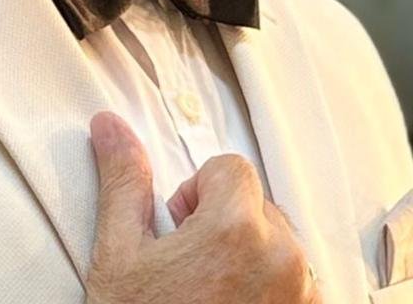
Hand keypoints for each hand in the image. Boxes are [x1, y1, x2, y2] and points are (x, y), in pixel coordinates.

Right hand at [86, 112, 321, 303]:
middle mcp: (282, 259)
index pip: (230, 168)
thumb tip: (110, 126)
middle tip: (187, 263)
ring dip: (249, 257)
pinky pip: (298, 287)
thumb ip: (123, 180)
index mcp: (236, 229)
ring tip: (208, 293)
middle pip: (258, 205)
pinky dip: (270, 292)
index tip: (178, 226)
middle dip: (223, 222)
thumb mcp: (119, 254)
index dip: (196, 191)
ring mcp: (302, 299)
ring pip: (280, 246)